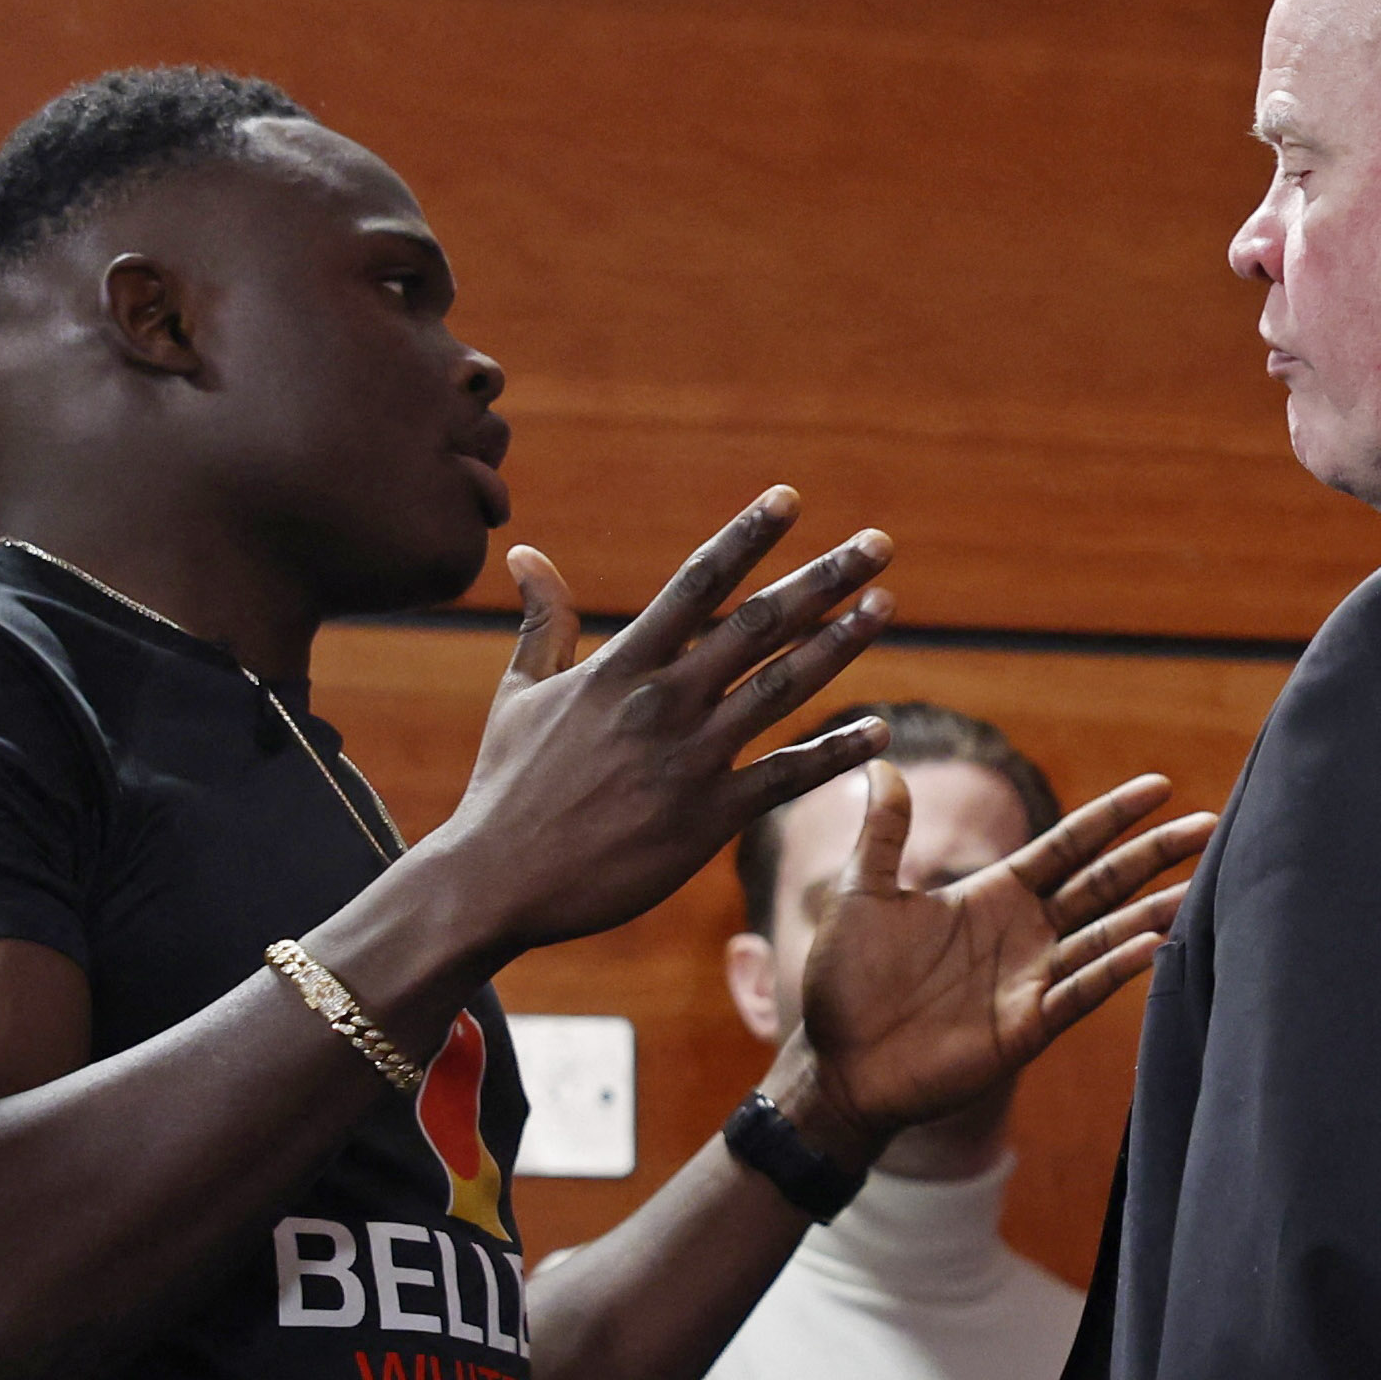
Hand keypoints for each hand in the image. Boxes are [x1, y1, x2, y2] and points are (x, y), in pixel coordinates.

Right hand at [420, 489, 895, 961]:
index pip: (696, 583)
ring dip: (841, 645)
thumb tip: (526, 555)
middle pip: (758, 624)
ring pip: (782, 688)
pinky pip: (786, 776)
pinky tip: (880, 731)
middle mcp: (662, 702)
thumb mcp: (518, 694)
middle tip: (879, 543)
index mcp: (619, 667)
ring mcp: (689, 760)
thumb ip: (544, 622)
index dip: (747, 537)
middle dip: (824, 579)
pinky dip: (836, 753)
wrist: (496, 881)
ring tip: (883, 606)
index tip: (790, 498)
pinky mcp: (706, 818)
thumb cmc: (506, 786)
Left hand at [794, 761, 1211, 1148]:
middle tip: (1211, 824)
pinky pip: (1079, 992)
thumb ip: (883, 832)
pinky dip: (1115, 969)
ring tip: (1201, 885)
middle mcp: (1024, 933)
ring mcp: (1031, 981)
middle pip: (1104, 884)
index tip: (1160, 786)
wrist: (836, 1063)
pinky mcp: (1026, 1027)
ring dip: (1152, 911)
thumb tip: (882, 763)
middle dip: (1155, 854)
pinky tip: (1154, 944)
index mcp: (994, 894)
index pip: (1068, 846)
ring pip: (1105, 936)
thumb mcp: (861, 892)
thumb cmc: (846, 981)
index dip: (1111, 817)